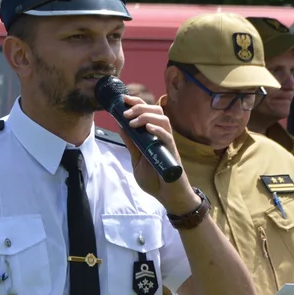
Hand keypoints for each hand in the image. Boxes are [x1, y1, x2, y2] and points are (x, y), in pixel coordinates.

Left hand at [118, 95, 196, 212]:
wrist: (167, 196)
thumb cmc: (155, 178)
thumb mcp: (137, 159)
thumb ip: (131, 144)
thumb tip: (121, 126)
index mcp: (153, 135)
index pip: (147, 112)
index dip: (137, 102)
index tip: (124, 99)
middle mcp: (162, 136)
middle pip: (157, 110)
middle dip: (140, 107)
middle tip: (126, 113)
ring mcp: (167, 143)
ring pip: (163, 120)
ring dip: (147, 116)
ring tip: (133, 122)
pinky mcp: (172, 153)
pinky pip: (168, 137)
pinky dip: (158, 130)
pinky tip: (148, 129)